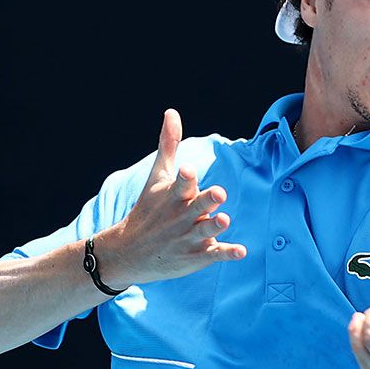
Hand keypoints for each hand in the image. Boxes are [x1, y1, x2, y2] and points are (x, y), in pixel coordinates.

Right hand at [97, 109, 247, 287]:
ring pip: (204, 231)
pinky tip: (241, 251)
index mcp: (172, 196)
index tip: (188, 170)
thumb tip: (172, 111)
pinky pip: (213, 255)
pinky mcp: (195, 257)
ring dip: (214, 226)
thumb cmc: (148, 209)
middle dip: (206, 200)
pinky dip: (226, 253)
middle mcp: (180, 216)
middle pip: (196, 206)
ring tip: (225, 220)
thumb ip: (168, 145)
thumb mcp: (156, 177)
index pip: (180, 184)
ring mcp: (187, 238)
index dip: (185, 177)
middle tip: (219, 193)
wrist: (128, 252)